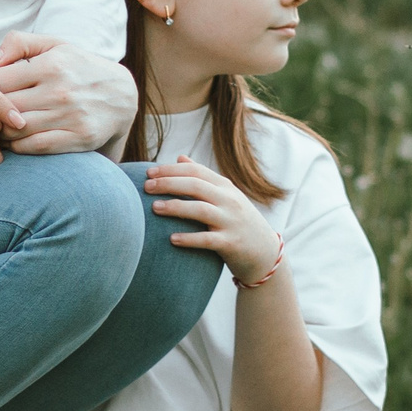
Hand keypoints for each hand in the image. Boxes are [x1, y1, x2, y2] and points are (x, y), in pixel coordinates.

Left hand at [0, 33, 137, 154]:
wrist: (122, 96)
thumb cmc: (79, 67)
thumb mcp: (54, 46)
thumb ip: (19, 43)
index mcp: (53, 65)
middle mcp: (62, 91)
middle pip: (5, 106)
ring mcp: (71, 116)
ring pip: (17, 129)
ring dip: (2, 132)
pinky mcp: (79, 138)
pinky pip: (35, 146)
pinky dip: (19, 146)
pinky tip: (16, 140)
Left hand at [143, 155, 281, 281]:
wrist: (265, 252)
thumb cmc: (237, 221)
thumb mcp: (225, 196)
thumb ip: (203, 177)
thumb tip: (179, 157)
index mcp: (225, 187)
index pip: (196, 171)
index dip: (171, 169)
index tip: (149, 172)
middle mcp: (229, 201)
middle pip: (196, 186)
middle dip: (169, 183)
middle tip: (146, 186)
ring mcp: (231, 222)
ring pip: (201, 210)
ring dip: (176, 207)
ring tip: (154, 208)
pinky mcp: (231, 243)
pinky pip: (207, 240)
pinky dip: (189, 238)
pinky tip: (171, 239)